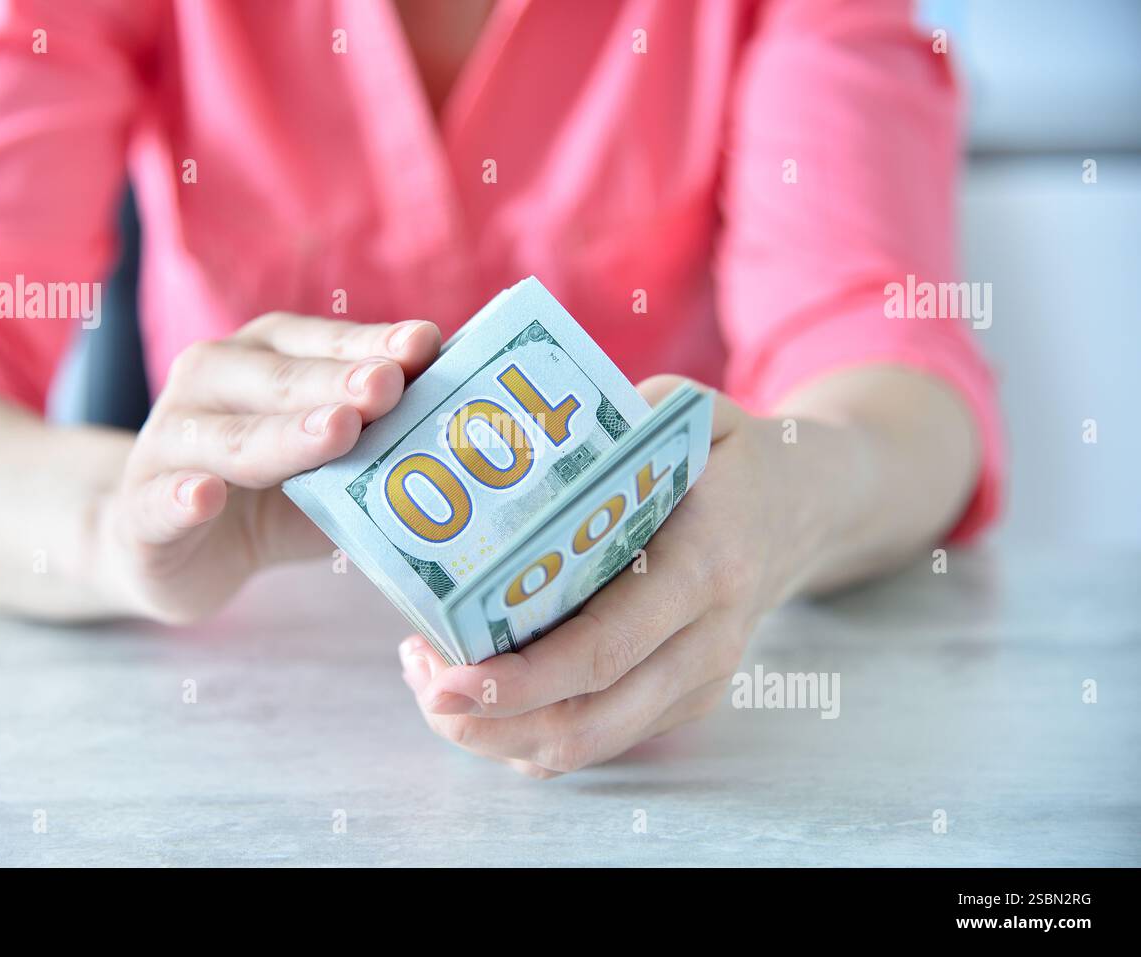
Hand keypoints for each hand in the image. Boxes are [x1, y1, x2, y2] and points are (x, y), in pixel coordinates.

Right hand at [97, 313, 440, 622]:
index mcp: (263, 358)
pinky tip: (206, 495)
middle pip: (281, 381)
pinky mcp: (142, 510)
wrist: (165, 548)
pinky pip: (163, 500)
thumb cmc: (266, 492)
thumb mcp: (330, 461)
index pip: (323, 344)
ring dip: (285, 435)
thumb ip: (379, 437)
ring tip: (339, 431)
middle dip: (339, 382)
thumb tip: (469, 419)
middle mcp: (210, 383)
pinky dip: (184, 496)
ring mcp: (170, 443)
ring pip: (230, 439)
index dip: (373, 344)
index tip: (425, 346)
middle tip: (390, 386)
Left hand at [397, 375, 816, 776]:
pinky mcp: (683, 700)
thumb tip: (531, 428)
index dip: (518, 680)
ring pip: (585, 746)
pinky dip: (526, 731)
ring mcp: (698, 682)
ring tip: (432, 680)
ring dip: (496, 733)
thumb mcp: (697, 413)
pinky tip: (482, 688)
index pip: (602, 650)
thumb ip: (628, 414)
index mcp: (703, 569)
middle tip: (420, 682)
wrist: (807, 507)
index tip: (445, 677)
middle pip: (585, 723)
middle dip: (487, 723)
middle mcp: (705, 643)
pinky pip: (597, 739)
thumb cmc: (732, 458)